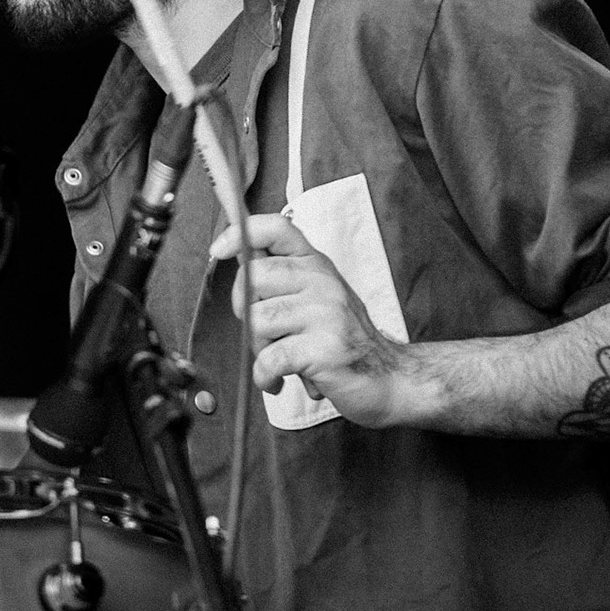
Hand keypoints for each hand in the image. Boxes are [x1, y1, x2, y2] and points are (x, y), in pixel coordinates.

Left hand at [209, 213, 409, 426]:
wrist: (391, 379)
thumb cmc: (344, 340)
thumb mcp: (318, 296)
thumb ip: (282, 279)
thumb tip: (237, 256)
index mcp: (317, 265)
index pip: (277, 228)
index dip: (241, 233)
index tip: (219, 250)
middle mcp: (322, 282)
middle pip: (253, 278)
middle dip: (244, 310)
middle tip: (262, 334)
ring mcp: (326, 313)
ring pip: (257, 320)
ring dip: (257, 348)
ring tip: (277, 361)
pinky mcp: (325, 348)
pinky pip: (270, 358)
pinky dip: (264, 376)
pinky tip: (276, 381)